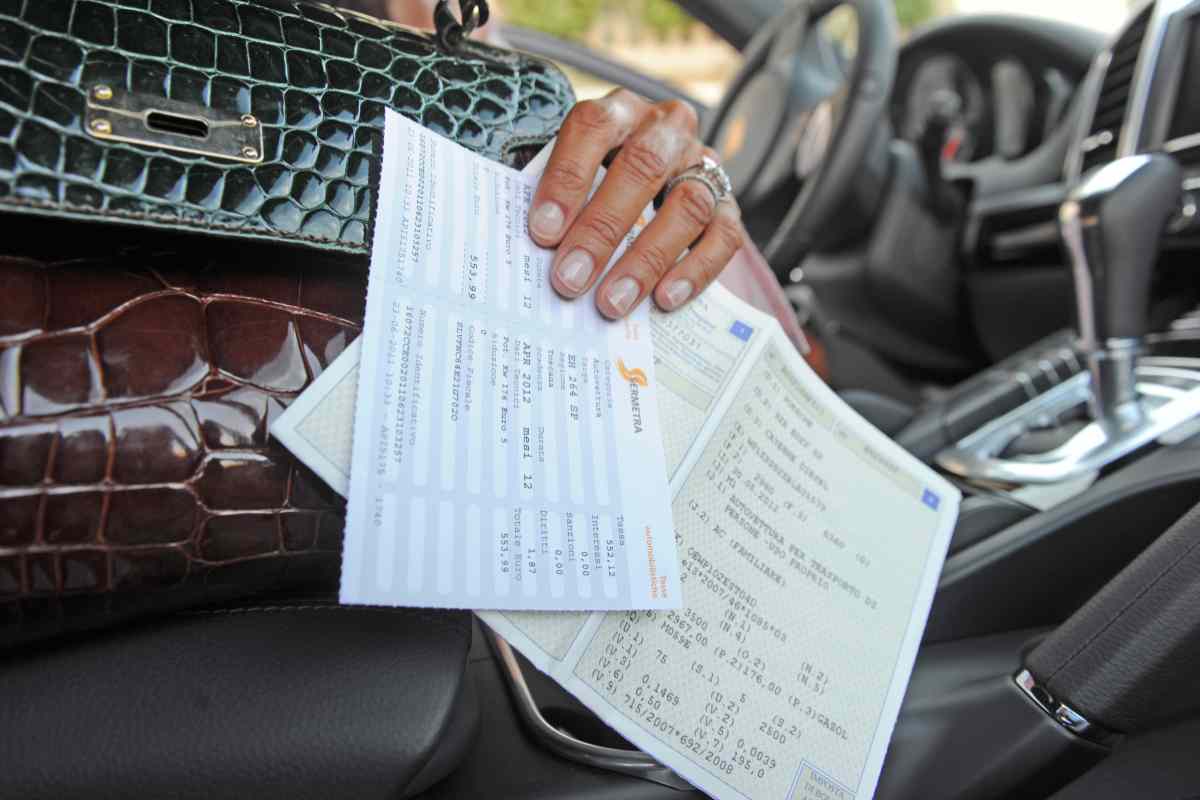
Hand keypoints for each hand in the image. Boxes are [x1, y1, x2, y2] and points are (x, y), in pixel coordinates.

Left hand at [528, 89, 744, 318]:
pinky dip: (694, 270)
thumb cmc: (596, 184)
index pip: (593, 128)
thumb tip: (539, 250)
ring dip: (647, 259)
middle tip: (571, 278)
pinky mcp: (728, 203)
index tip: (543, 231)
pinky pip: (724, 236)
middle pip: (643, 167)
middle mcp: (666, 129)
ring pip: (687, 204)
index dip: (567, 179)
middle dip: (602, 228)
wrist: (652, 186)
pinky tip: (664, 299)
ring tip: (613, 301)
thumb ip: (559, 202)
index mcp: (619, 111)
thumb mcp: (574, 176)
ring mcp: (702, 164)